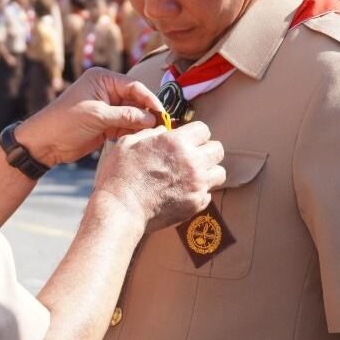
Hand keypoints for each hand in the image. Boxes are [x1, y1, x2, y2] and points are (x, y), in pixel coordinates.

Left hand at [14, 68, 162, 165]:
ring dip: (141, 125)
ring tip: (152, 135)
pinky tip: (139, 139)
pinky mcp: (106, 124)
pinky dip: (133, 132)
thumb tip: (152, 118)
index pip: (134, 86)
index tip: (162, 113)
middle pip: (136, 100)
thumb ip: (126, 116)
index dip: (149, 99)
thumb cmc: (66, 121)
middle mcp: (107, 91)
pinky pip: (126, 126)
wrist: (45, 142)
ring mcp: (107, 108)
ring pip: (133, 115)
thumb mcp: (97, 115)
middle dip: (147, 113)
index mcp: (103, 79)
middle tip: (162, 126)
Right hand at [92, 121, 225, 231]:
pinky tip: (183, 192)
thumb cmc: (120, 175)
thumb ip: (151, 134)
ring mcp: (197, 185)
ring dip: (208, 171)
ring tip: (192, 175)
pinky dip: (199, 192)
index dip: (194, 134)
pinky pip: (208, 194)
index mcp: (176, 142)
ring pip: (219, 172)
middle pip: (217, 149)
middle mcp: (193, 162)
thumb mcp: (128, 143)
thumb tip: (163, 132)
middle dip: (205, 150)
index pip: (203, 129)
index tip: (186, 140)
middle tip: (192, 157)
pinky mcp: (196, 204)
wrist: (121, 209)